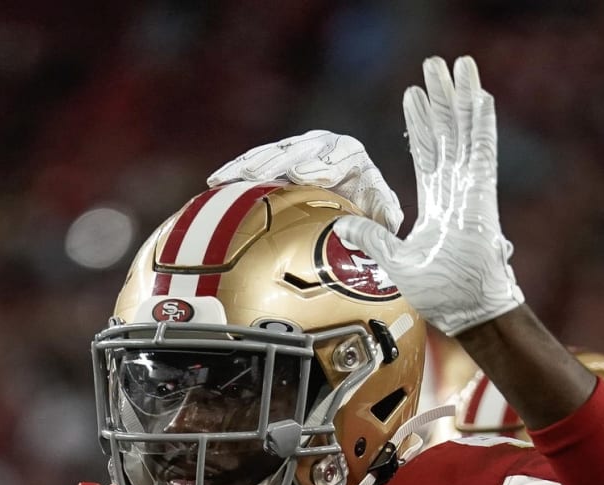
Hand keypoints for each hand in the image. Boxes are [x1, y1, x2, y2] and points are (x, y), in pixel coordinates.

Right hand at [207, 130, 402, 233]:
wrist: (357, 198)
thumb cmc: (369, 207)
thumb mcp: (383, 211)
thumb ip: (386, 214)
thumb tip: (388, 220)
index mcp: (352, 155)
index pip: (336, 156)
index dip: (319, 165)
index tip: (302, 174)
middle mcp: (323, 145)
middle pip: (297, 150)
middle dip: (275, 161)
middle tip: (255, 172)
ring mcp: (298, 150)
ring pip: (272, 154)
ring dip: (247, 164)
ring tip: (225, 177)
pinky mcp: (279, 159)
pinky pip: (256, 162)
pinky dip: (236, 171)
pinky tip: (216, 181)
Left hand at [335, 56, 522, 336]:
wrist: (468, 310)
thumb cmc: (442, 294)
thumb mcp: (395, 263)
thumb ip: (372, 240)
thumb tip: (343, 227)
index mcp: (439, 206)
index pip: (428, 156)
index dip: (421, 125)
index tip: (414, 96)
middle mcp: (457, 193)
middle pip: (448, 136)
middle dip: (441, 100)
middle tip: (436, 65)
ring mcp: (471, 192)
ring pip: (464, 135)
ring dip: (460, 100)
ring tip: (458, 65)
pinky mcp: (482, 195)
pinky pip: (482, 152)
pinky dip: (480, 125)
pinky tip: (479, 95)